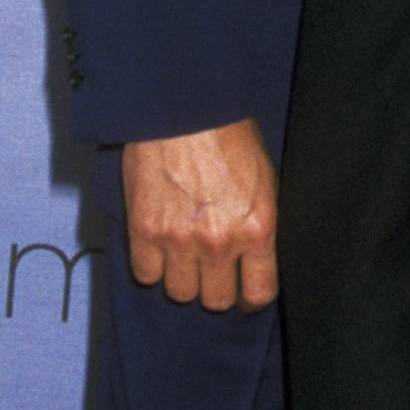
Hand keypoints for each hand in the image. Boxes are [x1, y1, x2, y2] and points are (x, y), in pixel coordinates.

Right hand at [122, 118, 277, 308]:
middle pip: (216, 300)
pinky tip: (159, 248)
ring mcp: (179, 240)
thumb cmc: (226, 135)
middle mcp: (220, 242)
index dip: (250, 298)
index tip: (243, 293)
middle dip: (215, 289)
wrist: (183, 108)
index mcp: (258, 228)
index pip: (258, 293)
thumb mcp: (264, 181)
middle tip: (211, 272)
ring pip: (180, 293)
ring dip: (182, 279)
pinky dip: (151, 267)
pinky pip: (146, 275)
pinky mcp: (145, 231)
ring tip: (183, 257)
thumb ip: (259, 224)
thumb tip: (256, 256)